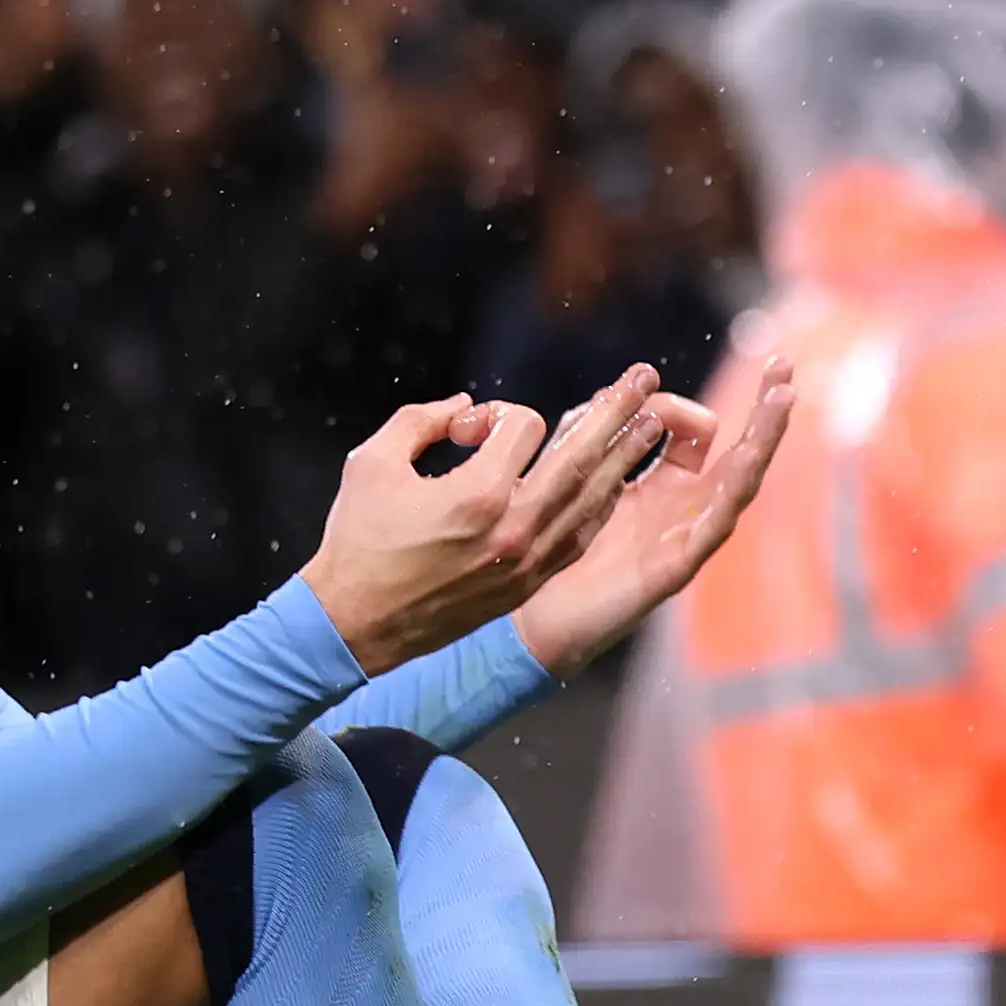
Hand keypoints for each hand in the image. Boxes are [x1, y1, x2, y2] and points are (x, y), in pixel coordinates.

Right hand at [300, 366, 667, 675]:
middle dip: (614, 414)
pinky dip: (597, 508)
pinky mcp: (525, 586)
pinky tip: (612, 487)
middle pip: (579, 458)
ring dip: (622, 460)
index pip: (522, 428)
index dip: (496, 414)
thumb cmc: (357, 541)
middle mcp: (513, 528)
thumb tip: (463, 407)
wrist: (355, 626)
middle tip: (645, 379)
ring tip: (650, 427)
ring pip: (589, 501)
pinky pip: (578, 539)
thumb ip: (419, 420)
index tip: (463, 429)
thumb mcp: (372, 462)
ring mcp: (525, 562)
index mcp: (477, 494)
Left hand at [511, 354, 798, 676]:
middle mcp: (683, 511)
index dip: (681, 405)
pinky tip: (747, 464)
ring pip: (739, 485)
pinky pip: (712, 530)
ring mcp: (684, 540)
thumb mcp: (581, 473)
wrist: (534, 619)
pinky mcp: (673, 569)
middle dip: (763, 411)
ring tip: (782, 400)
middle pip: (738, 454)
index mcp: (663, 487)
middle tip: (782, 366)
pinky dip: (732, 495)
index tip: (647, 387)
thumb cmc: (554, 549)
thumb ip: (602, 430)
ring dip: (763, 441)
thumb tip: (633, 395)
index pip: (697, 433)